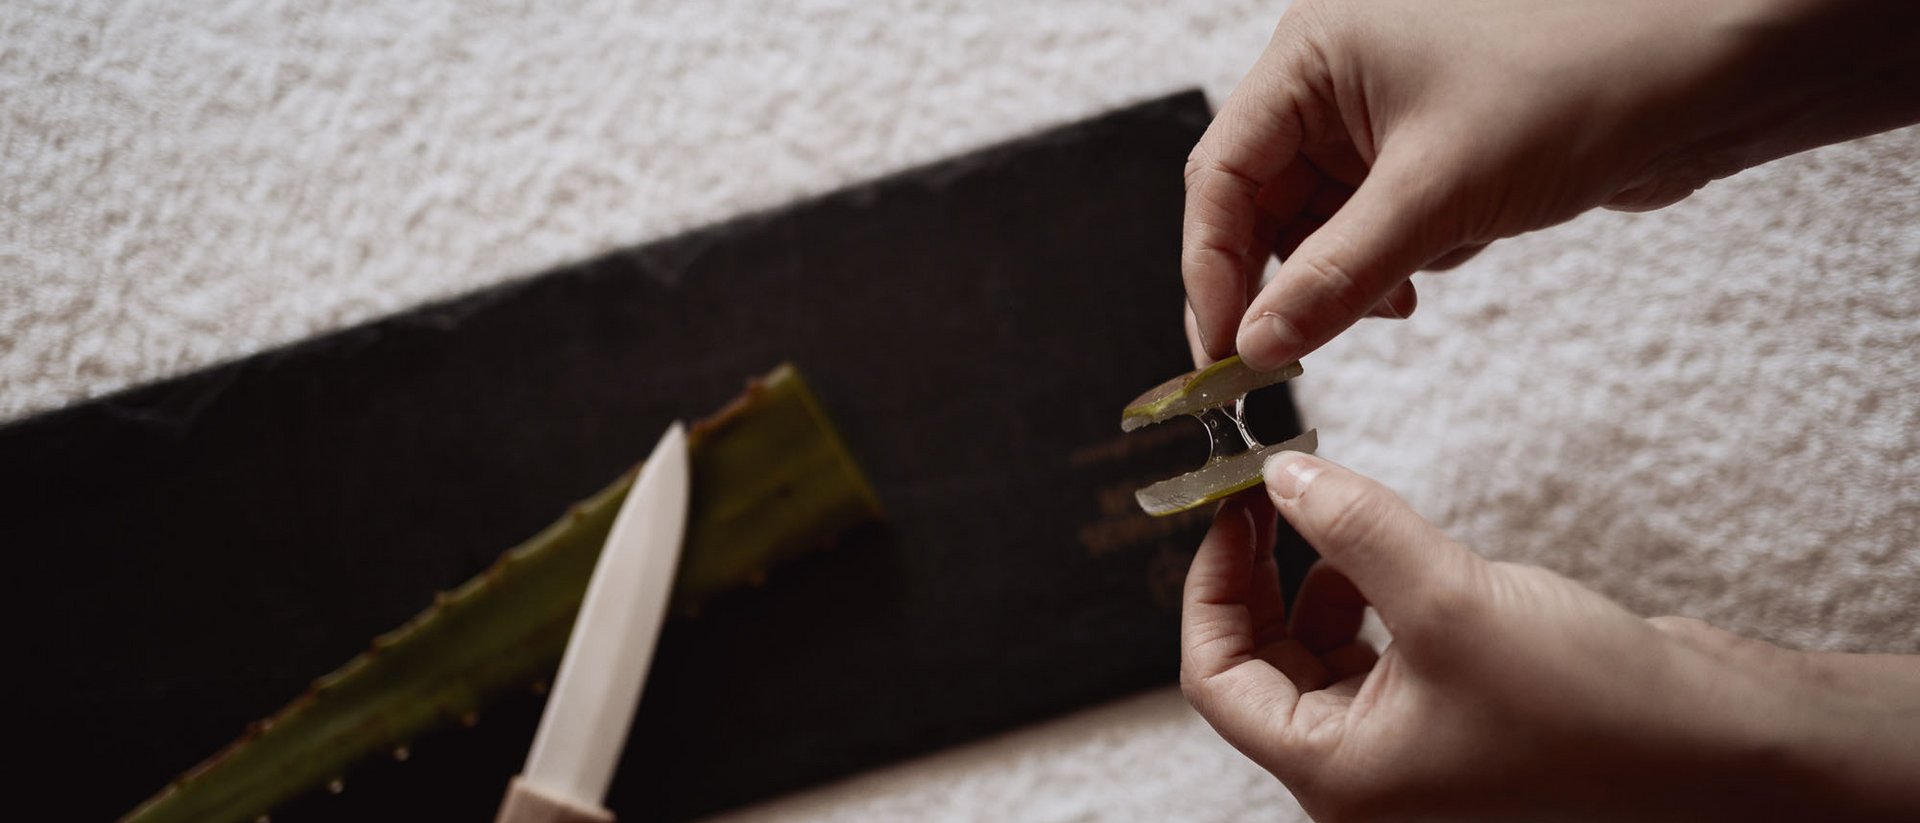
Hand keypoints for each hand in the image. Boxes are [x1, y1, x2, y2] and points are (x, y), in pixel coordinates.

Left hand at [1180, 452, 1919, 820]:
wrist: (1726, 747)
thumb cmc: (1595, 706)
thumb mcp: (1451, 597)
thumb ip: (1352, 528)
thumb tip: (1281, 475)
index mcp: (1340, 777)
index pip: (1219, 682)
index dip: (1210, 589)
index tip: (1232, 510)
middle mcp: (1366, 779)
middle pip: (1263, 672)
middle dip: (1261, 582)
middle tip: (1269, 497)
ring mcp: (1413, 757)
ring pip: (1321, 664)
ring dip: (1316, 589)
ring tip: (1338, 523)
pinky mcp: (1458, 727)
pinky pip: (1379, 664)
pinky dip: (1370, 606)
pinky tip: (1393, 558)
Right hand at [1183, 0, 1919, 368]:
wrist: (1711, 71)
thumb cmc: (1581, 82)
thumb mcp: (1438, 195)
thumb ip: (1332, 277)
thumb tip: (1255, 346)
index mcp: (1314, 53)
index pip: (1220, 173)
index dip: (1209, 268)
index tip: (1218, 351)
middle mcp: (1335, 77)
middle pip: (1258, 200)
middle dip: (1274, 281)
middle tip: (1271, 363)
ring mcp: (1380, 113)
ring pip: (1314, 220)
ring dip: (1337, 277)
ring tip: (1387, 302)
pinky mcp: (1427, 149)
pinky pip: (1368, 223)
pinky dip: (1385, 263)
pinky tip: (1427, 275)